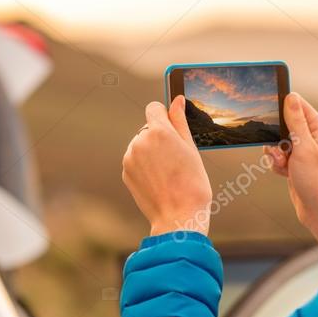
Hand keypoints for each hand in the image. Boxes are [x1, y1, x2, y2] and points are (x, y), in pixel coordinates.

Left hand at [122, 96, 212, 236]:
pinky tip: (158, 180)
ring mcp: (130, 157)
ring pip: (141, 145)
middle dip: (160, 137)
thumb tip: (177, 100)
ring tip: (167, 172)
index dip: (164, 116)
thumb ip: (180, 121)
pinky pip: (135, 161)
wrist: (178, 216)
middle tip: (176, 159)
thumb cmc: (192, 183)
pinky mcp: (126, 172)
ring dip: (151, 153)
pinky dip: (145, 166)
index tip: (172, 127)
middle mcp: (140, 141)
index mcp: (159, 131)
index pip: (154, 108)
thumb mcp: (190, 148)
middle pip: (148, 129)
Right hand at [264, 93, 317, 263]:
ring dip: (274, 154)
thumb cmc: (317, 181)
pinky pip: (277, 157)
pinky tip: (284, 174)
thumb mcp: (304, 147)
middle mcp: (310, 136)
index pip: (296, 104)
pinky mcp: (294, 163)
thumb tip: (290, 96)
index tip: (272, 118)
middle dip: (275, 138)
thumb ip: (295, 121)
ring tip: (284, 166)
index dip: (282, 109)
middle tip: (281, 151)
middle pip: (282, 124)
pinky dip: (276, 165)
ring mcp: (302, 150)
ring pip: (276, 142)